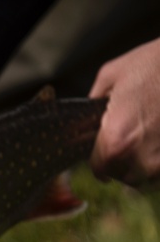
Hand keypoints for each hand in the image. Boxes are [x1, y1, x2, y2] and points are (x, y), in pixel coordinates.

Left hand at [89, 37, 159, 186]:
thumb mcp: (111, 74)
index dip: (99, 165)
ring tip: (142, 154)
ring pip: (149, 179)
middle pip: (125, 177)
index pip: (100, 168)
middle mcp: (140, 152)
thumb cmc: (153, 62)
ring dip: (144, 171)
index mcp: (116, 137)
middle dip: (121, 167)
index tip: (101, 163)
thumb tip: (88, 114)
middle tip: (123, 155)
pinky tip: (157, 150)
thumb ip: (94, 99)